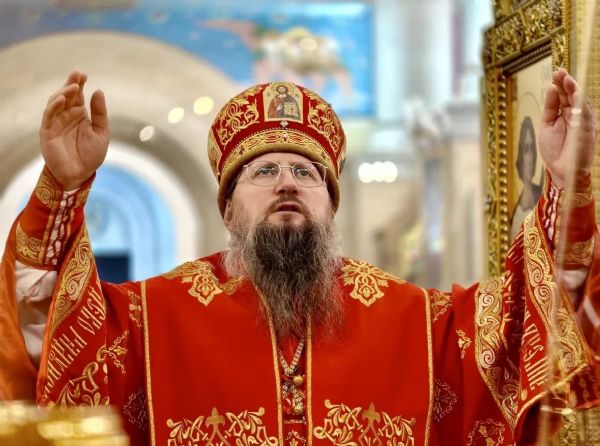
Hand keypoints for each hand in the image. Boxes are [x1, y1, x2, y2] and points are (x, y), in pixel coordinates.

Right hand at [39, 71, 109, 189]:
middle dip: (71, 84)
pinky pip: (48, 115)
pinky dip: (54, 106)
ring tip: (73, 86)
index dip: (79, 84)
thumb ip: (99, 113)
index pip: (77, 96)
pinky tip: (62, 99)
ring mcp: (56, 123)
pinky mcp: (47, 131)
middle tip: (78, 74)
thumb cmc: (91, 155)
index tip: (84, 75)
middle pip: (66, 96)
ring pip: (55, 102)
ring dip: (63, 93)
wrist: (80, 174)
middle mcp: (66, 116)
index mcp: (78, 115)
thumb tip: (99, 91)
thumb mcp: (101, 132)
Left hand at [539, 68, 596, 187]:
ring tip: (566, 78)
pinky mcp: (589, 129)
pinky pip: (586, 113)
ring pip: (581, 101)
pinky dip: (580, 103)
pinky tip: (575, 93)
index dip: (561, 83)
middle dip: (567, 82)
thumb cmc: (554, 150)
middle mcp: (577, 114)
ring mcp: (584, 121)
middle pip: (573, 95)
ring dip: (574, 89)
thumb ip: (550, 107)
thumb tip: (551, 88)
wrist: (561, 170)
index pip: (564, 94)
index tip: (556, 72)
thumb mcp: (547, 125)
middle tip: (560, 71)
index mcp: (566, 113)